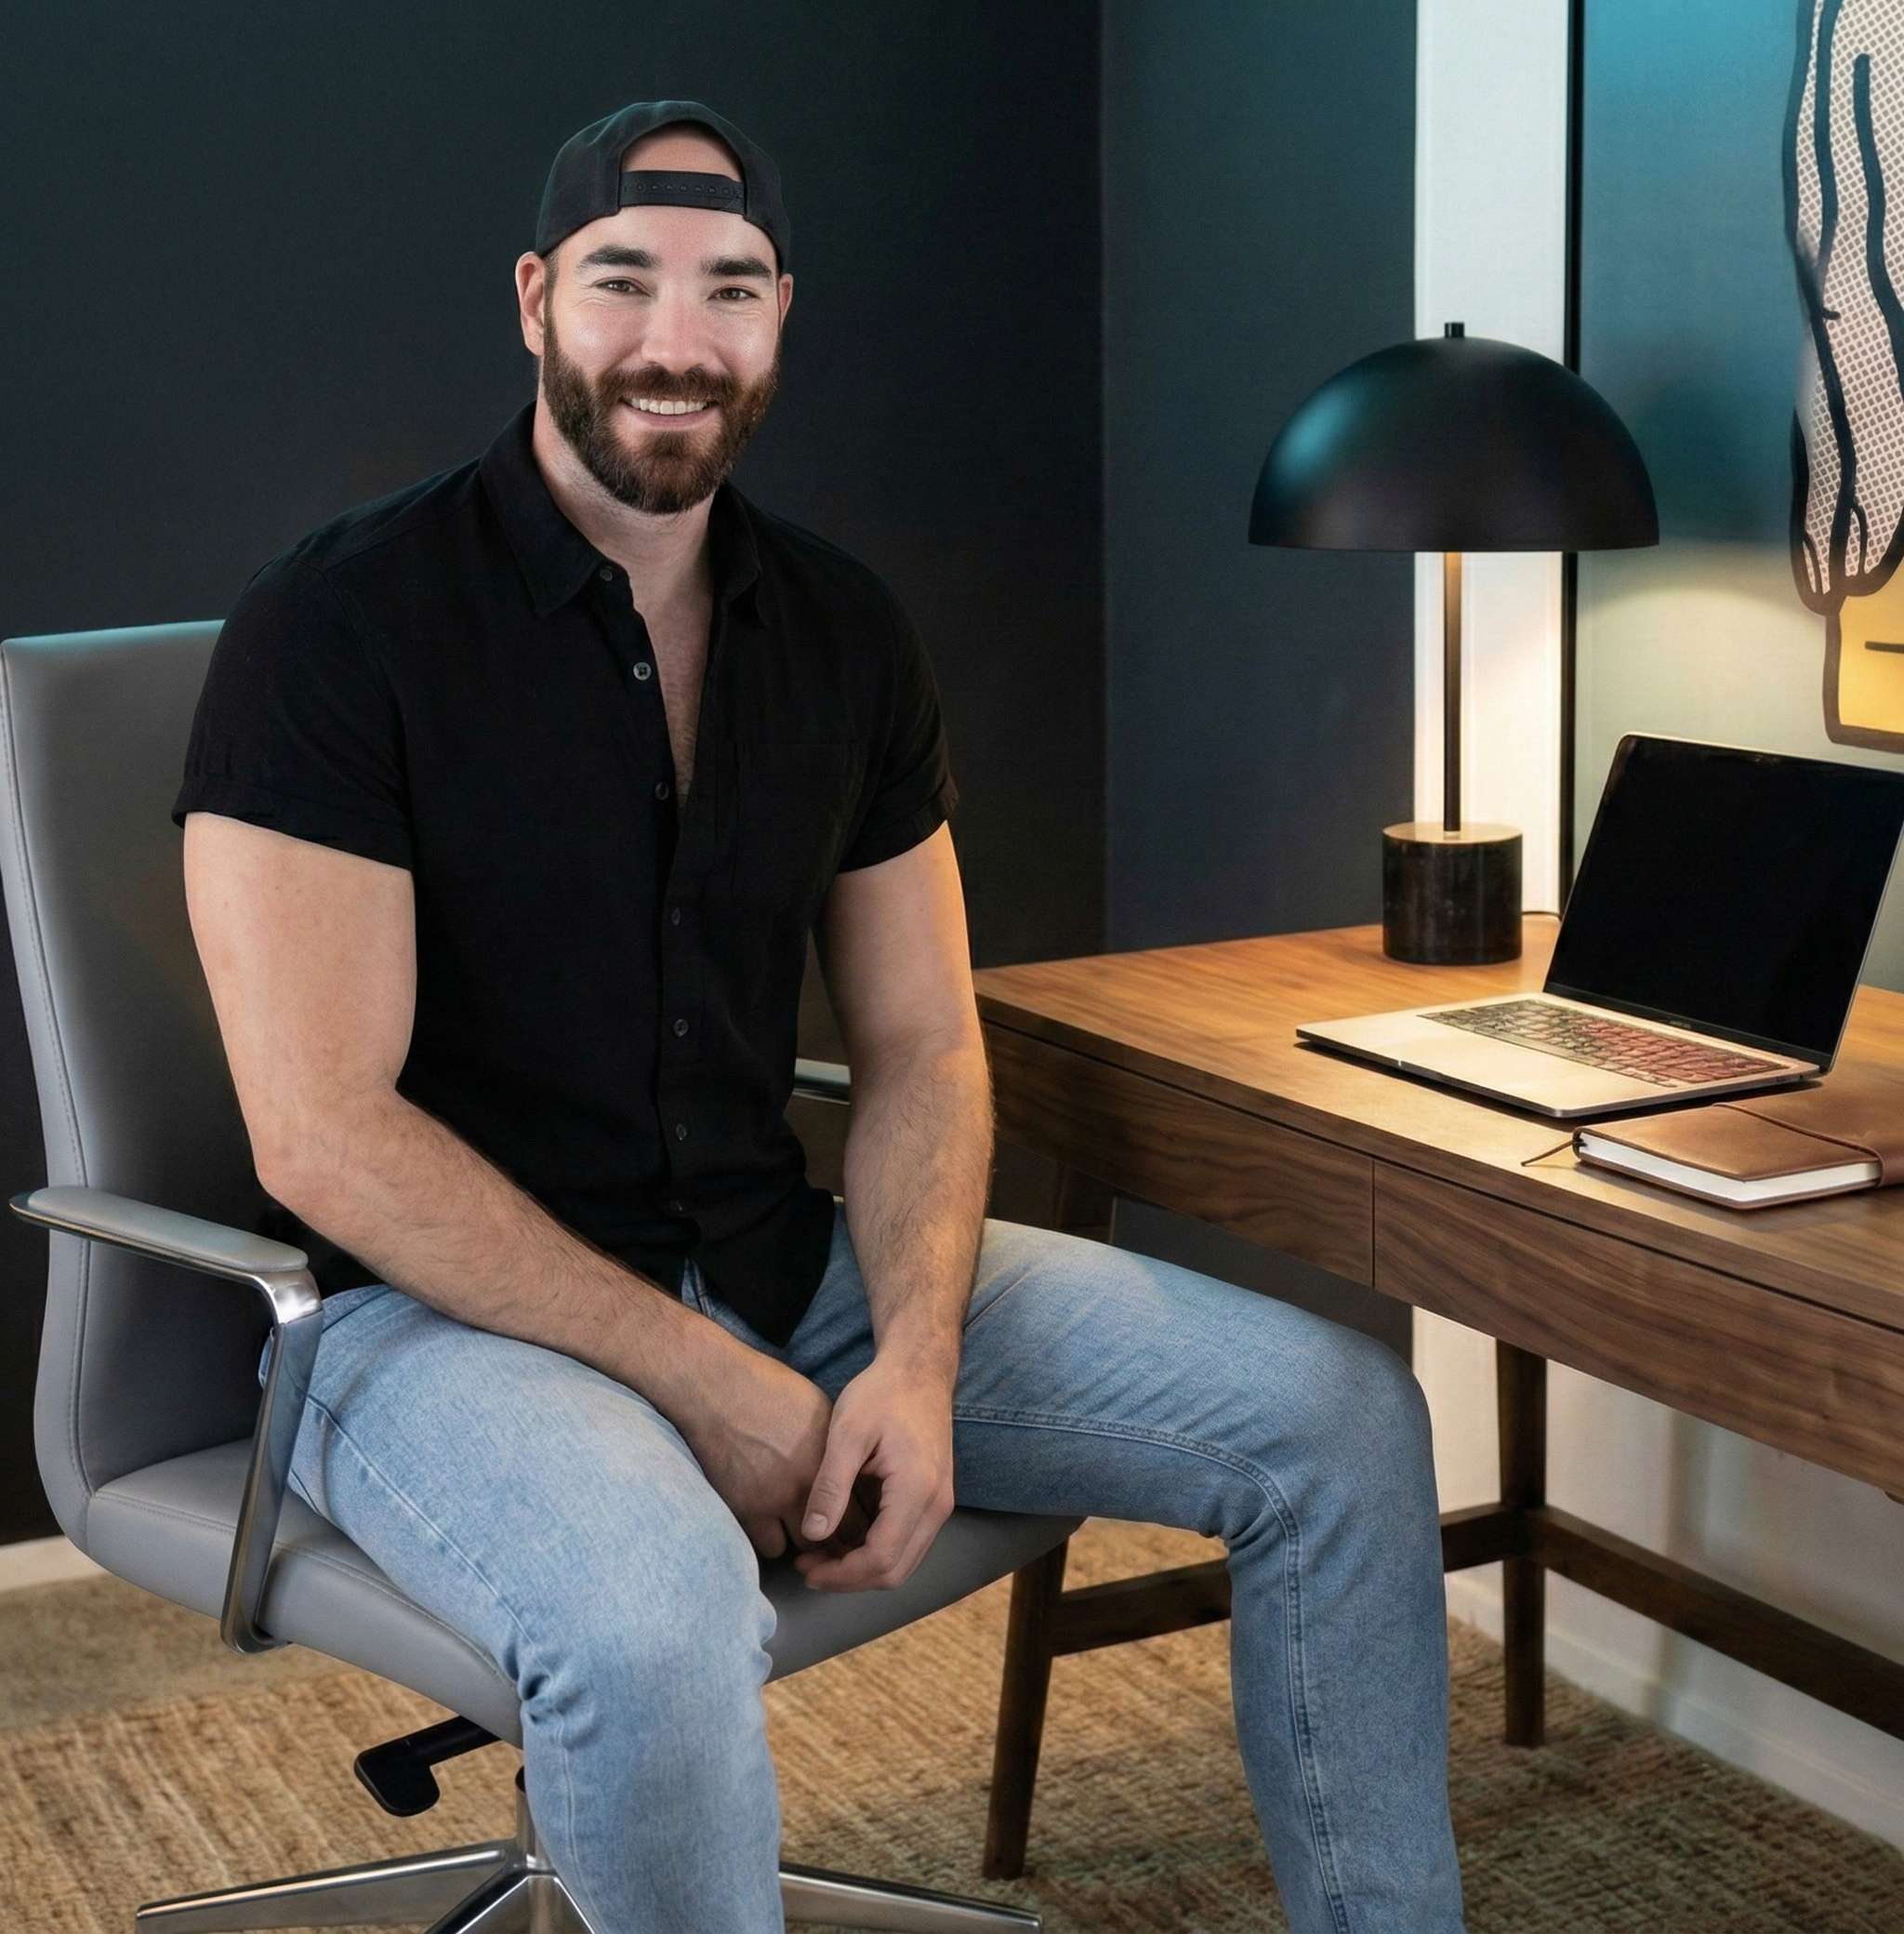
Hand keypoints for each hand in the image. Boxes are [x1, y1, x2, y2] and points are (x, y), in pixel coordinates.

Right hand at [676, 1340, 870, 1559]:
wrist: (716, 1389)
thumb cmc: (767, 1389)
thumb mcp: (818, 1409)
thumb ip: (836, 1448)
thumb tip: (851, 1472)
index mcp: (832, 1455)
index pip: (866, 1505)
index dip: (864, 1515)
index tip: (856, 1515)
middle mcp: (811, 1481)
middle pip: (841, 1532)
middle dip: (840, 1533)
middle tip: (833, 1528)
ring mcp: (778, 1500)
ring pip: (807, 1546)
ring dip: (806, 1537)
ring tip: (800, 1524)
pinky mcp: (748, 1511)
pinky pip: (772, 1548)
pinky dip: (773, 1538)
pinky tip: (771, 1522)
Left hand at [794, 1351, 955, 1591]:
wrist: (919, 1371)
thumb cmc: (882, 1394)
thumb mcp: (847, 1433)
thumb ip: (831, 1485)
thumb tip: (813, 1535)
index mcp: (917, 1491)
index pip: (880, 1559)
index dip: (841, 1574)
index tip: (805, 1568)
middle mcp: (937, 1506)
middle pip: (895, 1571)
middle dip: (849, 1579)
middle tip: (808, 1567)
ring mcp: (940, 1505)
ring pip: (904, 1562)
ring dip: (863, 1570)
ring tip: (822, 1556)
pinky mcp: (935, 1500)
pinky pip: (908, 1544)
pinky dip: (877, 1553)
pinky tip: (846, 1538)